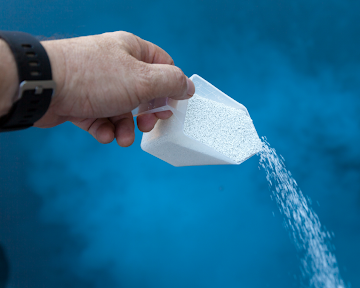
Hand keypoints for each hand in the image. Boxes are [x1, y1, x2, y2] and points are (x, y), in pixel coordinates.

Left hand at [37, 31, 194, 146]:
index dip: (171, 87)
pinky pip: (101, 119)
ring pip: (122, 110)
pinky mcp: (81, 102)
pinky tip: (104, 134)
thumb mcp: (143, 80)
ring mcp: (97, 84)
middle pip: (144, 92)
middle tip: (147, 124)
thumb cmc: (93, 77)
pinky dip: (106, 129)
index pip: (163, 66)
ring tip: (122, 137)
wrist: (44, 87)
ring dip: (126, 128)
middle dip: (147, 114)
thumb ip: (171, 83)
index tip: (171, 105)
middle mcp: (115, 65)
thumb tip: (188, 87)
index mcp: (132, 50)